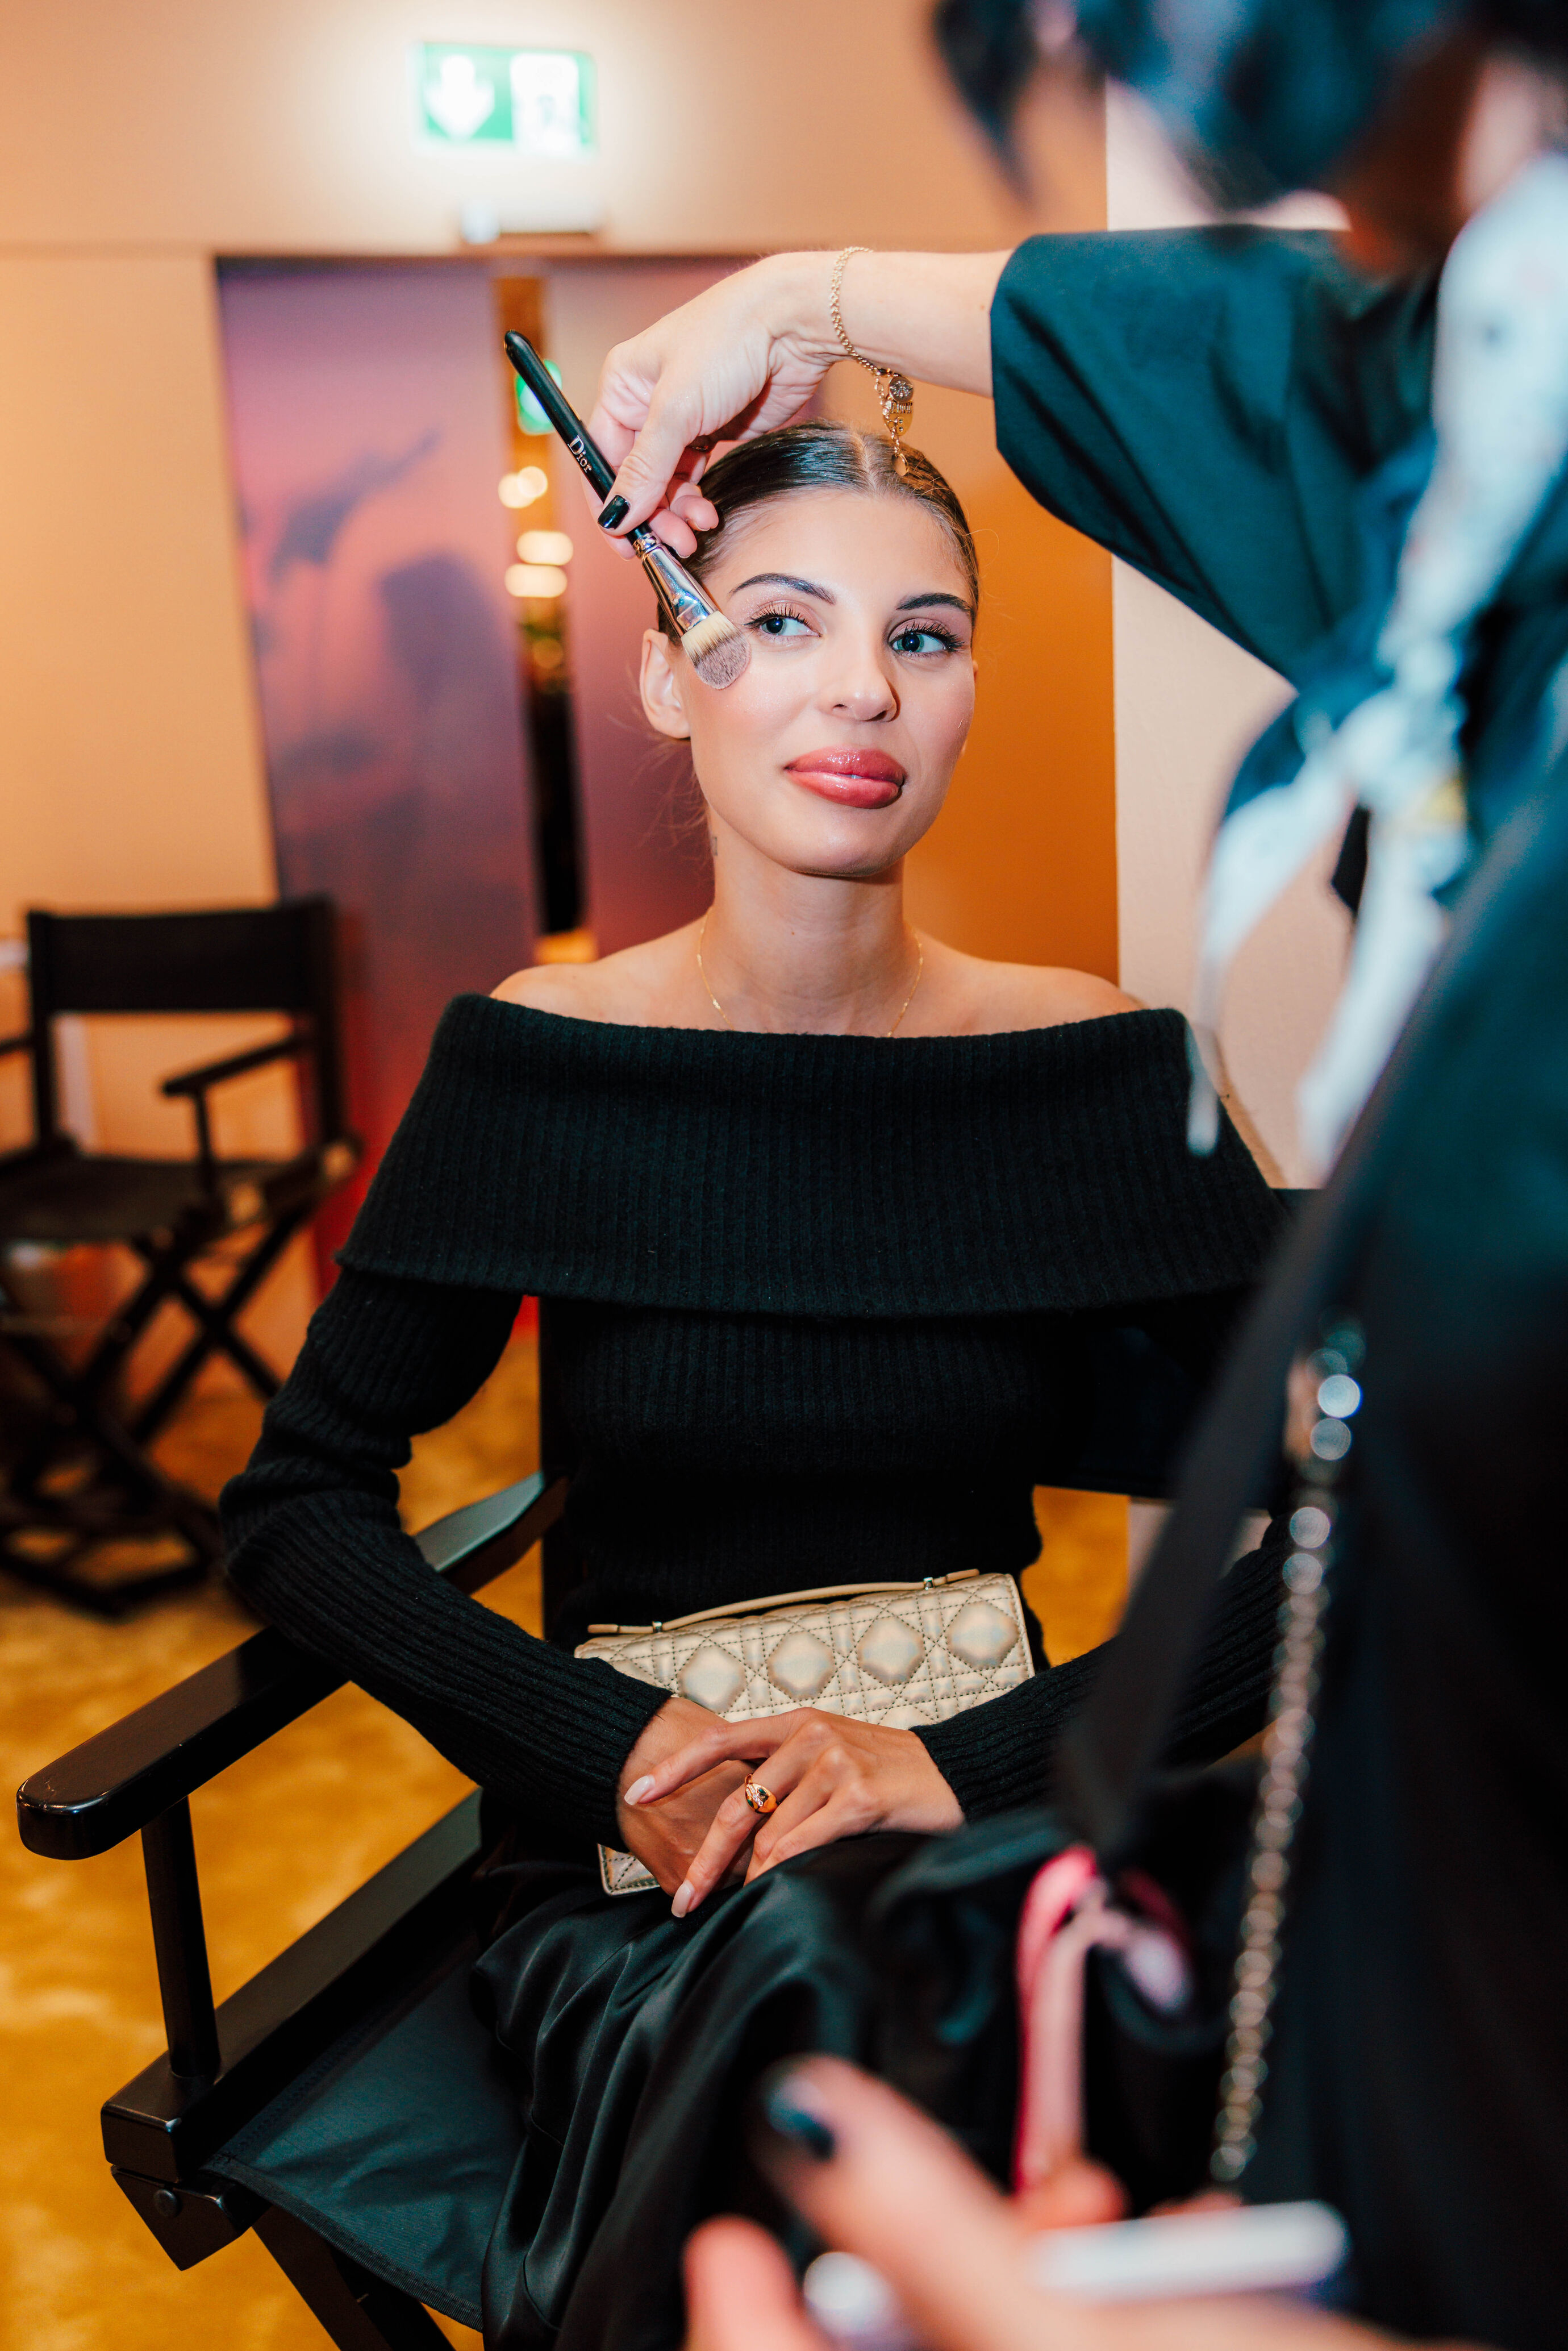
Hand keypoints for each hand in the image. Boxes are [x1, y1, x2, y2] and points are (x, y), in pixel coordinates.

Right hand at [586, 249, 1006, 552]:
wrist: (793, 322)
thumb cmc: (728, 340)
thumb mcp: (677, 407)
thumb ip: (646, 466)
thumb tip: (615, 516)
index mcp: (623, 386)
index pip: (600, 456)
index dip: (609, 503)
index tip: (623, 543)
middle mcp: (647, 405)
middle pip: (635, 478)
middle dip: (652, 514)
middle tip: (674, 542)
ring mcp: (683, 421)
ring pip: (666, 484)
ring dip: (677, 513)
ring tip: (699, 528)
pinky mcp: (715, 432)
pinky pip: (694, 480)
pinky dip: (697, 502)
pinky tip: (709, 514)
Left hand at [624, 1709, 962, 1916]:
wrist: (956, 1777)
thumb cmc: (887, 1776)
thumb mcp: (830, 1760)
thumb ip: (784, 1779)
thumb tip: (735, 1829)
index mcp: (795, 1724)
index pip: (720, 1741)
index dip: (674, 1768)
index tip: (635, 1794)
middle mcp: (810, 1736)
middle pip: (736, 1807)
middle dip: (705, 1861)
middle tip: (683, 1901)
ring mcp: (835, 1762)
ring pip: (770, 1837)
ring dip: (755, 1878)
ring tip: (750, 1905)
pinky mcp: (860, 1795)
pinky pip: (802, 1845)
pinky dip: (783, 1874)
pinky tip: (776, 1893)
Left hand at [684, 2058, 1477, 2350]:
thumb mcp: (1072, 2340)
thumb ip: (928, 2232)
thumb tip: (804, 2116)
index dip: (740, 2330)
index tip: (725, 2243)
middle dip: (934, 2268)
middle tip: (998, 2203)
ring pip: (997, 2343)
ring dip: (1036, 2266)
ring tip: (1108, 2210)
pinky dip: (1109, 2300)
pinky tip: (1177, 2255)